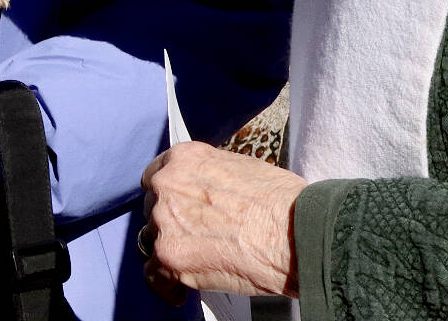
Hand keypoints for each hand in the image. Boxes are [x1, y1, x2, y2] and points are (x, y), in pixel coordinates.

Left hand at [140, 142, 305, 301]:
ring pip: (153, 239)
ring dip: (171, 249)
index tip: (176, 207)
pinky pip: (153, 276)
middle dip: (171, 222)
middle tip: (195, 237)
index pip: (156, 174)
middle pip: (153, 208)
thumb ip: (210, 178)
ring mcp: (165, 220)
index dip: (167, 195)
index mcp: (185, 158)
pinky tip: (182, 290)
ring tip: (195, 262)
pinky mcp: (170, 256)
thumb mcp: (239, 167)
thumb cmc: (279, 200)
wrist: (293, 231)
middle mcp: (168, 184)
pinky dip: (167, 285)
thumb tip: (207, 193)